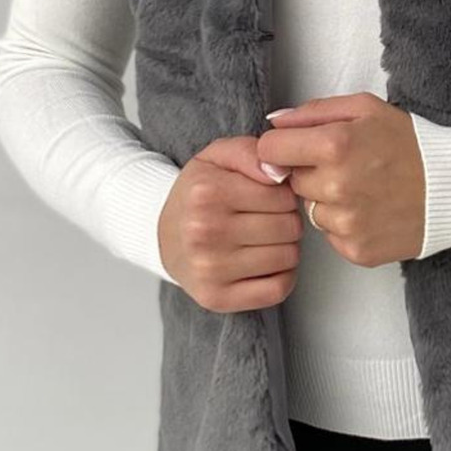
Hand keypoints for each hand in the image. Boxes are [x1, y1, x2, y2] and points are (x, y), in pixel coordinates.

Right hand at [156, 135, 303, 313]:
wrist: (162, 235)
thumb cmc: (199, 194)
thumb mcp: (218, 157)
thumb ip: (251, 152)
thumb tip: (281, 172)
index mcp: (207, 192)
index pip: (283, 196)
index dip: (283, 196)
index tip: (267, 198)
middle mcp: (205, 232)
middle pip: (289, 228)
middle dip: (286, 222)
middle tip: (265, 220)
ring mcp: (210, 270)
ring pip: (288, 258)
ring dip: (285, 249)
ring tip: (262, 240)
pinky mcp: (217, 298)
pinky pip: (278, 289)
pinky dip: (282, 277)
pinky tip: (264, 264)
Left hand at [256, 92, 425, 267]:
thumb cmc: (410, 143)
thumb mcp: (365, 109)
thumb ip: (313, 111)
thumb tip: (274, 122)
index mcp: (333, 145)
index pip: (269, 150)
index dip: (282, 146)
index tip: (297, 148)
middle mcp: (336, 187)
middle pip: (290, 182)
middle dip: (310, 173)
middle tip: (345, 166)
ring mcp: (346, 223)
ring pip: (310, 211)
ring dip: (327, 201)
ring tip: (362, 189)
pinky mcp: (356, 250)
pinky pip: (331, 235)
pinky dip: (345, 224)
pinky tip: (371, 210)